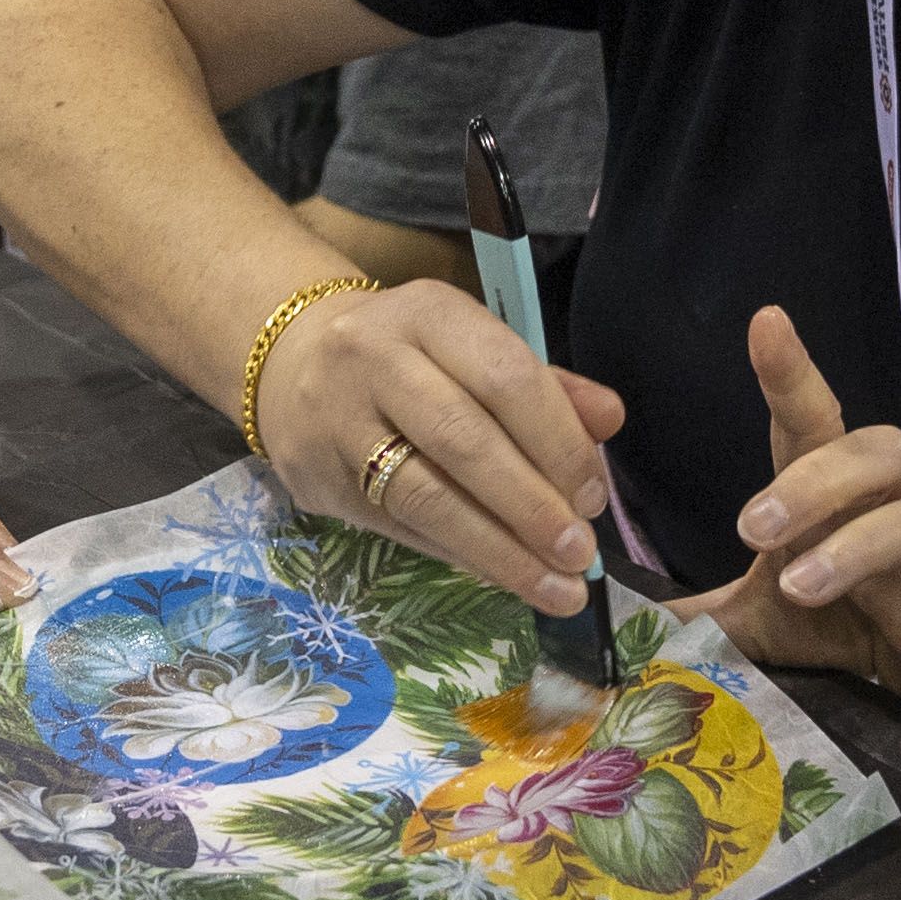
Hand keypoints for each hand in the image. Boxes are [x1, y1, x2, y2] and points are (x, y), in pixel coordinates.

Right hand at [268, 276, 621, 615]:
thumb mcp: (472, 347)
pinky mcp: (318, 476)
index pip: (506, 378)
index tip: (592, 497)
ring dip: (499, 550)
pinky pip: (400, 527)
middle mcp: (375, 358)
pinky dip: (459, 556)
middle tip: (578, 553)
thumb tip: (609, 421)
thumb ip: (545, 385)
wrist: (291, 360)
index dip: (557, 443)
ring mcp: (339, 420)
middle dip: (531, 506)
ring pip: (426, 496)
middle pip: (464, 440)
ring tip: (553, 586)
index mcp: (429, 313)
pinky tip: (502, 575)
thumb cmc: (410, 357)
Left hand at [678, 304, 900, 734]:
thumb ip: (704, 617)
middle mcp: (895, 510)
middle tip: (751, 529)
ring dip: (864, 546)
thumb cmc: (853, 626)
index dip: (793, 374)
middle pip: (876, 454)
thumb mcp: (767, 626)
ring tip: (804, 584)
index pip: (813, 425)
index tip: (765, 323)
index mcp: (838, 502)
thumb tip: (623, 619)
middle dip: (814, 482)